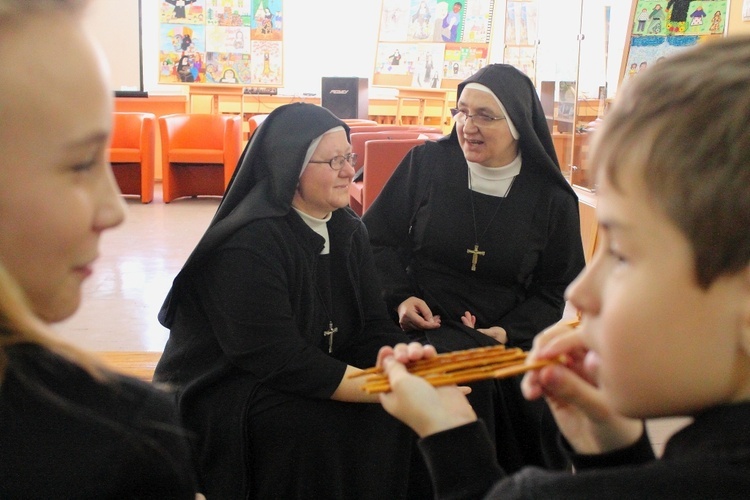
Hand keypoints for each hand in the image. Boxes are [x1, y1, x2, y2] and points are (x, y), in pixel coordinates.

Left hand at [377, 343, 476, 437]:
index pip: (383, 370)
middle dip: (401, 353)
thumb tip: (388, 357)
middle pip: (399, 360)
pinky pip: (430, 358)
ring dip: (415, 350)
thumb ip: (392, 368)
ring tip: (417, 355)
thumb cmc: (418, 404)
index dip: (385, 359)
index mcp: (391, 391)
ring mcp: (422, 378)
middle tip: (404, 357)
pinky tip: (428, 353)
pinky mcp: (437, 374)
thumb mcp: (399, 384)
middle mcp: (405, 384)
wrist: (447, 419)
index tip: (386, 350)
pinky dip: (429, 352)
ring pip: (415, 356)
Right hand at [398, 297, 440, 330]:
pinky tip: (428, 321)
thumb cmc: (411, 302)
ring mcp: (404, 326)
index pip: (421, 323)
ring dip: (428, 325)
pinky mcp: (405, 329)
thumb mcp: (420, 303)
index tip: (438, 324)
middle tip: (438, 320)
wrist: (400, 304)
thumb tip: (432, 322)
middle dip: (431, 325)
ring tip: (434, 319)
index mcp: (407, 314)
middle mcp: (404, 322)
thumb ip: (427, 312)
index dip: (430, 325)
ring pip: (420, 329)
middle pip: (421, 327)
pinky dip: (423, 326)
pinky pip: (417, 329)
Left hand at [460, 312, 506, 343]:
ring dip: (470, 321)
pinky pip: (474, 328)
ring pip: (472, 328)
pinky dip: (473, 323)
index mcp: (481, 340)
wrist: (507, 336)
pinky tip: (472, 317)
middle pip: (470, 330)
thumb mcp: (494, 332)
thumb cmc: (502, 335)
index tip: (464, 318)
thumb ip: (486, 332)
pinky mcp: (481, 334)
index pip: (472, 332)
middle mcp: (479, 339)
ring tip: (467, 313)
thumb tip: (477, 331)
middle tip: (466, 313)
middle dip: (467, 321)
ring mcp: (479, 336)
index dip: (467, 325)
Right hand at [521, 321, 642, 454]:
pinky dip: (530, 382)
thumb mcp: (601, 409)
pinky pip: (537, 377)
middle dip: (541, 351)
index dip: (558, 342)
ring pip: (543, 357)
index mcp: (601, 354)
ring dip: (533, 368)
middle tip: (534, 366)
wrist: (610, 451)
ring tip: (533, 388)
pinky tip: (531, 394)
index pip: (577, 334)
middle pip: (556, 339)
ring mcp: (567, 370)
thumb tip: (548, 369)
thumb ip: (575, 390)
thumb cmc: (619, 426)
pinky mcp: (553, 385)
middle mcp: (583, 357)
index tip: (544, 357)